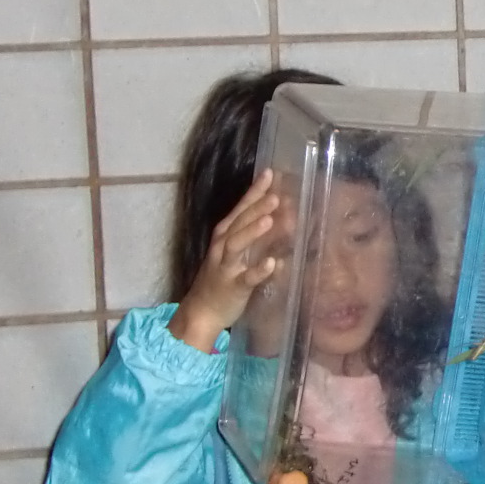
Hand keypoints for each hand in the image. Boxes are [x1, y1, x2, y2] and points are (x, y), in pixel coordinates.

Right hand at [172, 169, 281, 352]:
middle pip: (239, 222)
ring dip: (253, 232)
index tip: (270, 173)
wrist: (202, 311)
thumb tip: (282, 216)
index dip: (255, 191)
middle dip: (256, 207)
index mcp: (225, 235)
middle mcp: (223, 246)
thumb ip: (257, 234)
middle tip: (276, 194)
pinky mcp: (233, 286)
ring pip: (238, 245)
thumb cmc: (223, 277)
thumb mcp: (238, 251)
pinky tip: (273, 263)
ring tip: (270, 220)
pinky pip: (246, 278)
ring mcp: (226, 266)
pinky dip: (259, 270)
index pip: (242, 208)